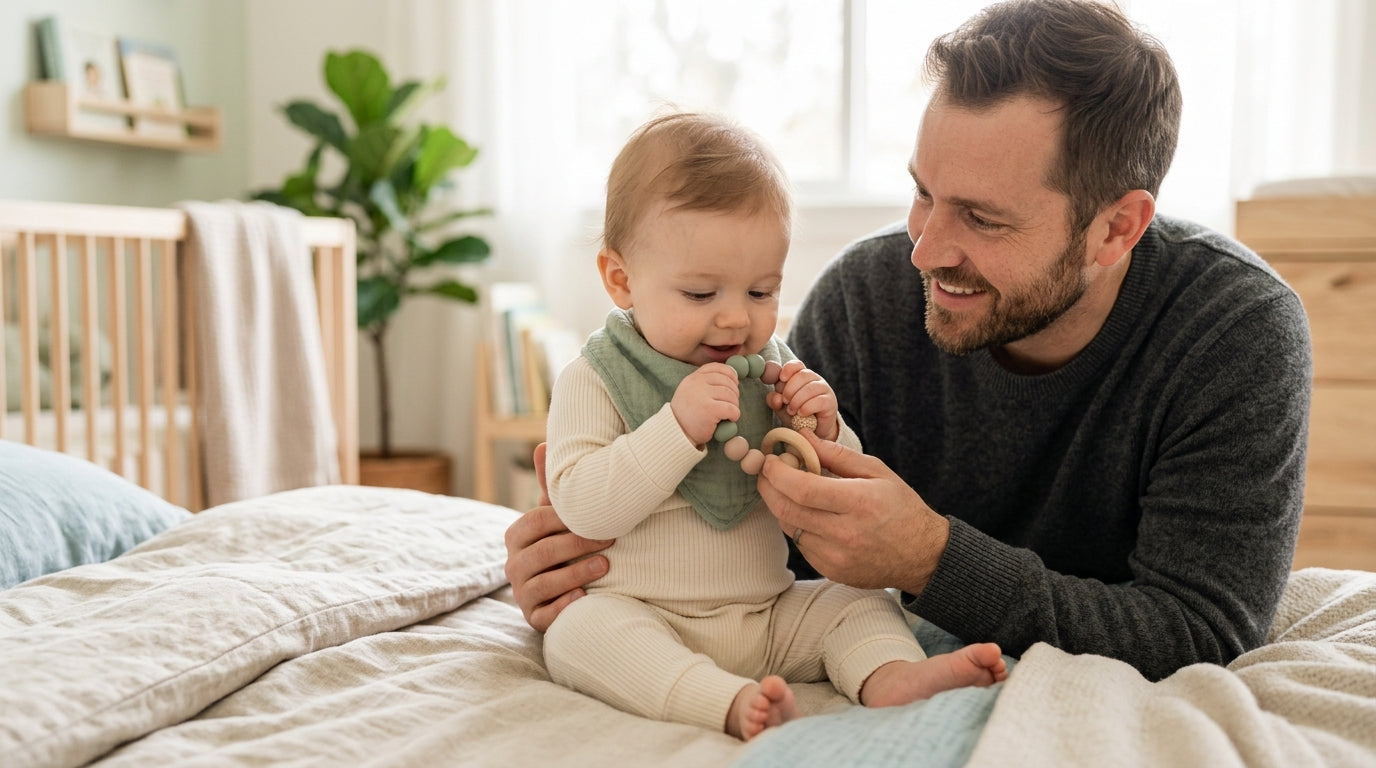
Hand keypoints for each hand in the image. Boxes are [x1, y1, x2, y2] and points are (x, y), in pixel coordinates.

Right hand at [503, 443, 613, 631]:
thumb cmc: (562, 544)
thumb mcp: (555, 516)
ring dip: (576, 572)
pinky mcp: (534, 619)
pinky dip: (564, 606)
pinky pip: (544, 615)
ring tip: (606, 565)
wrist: (565, 589)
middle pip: (540, 552)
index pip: (534, 522)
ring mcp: (522, 594)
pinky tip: (584, 597)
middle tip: (611, 538)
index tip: (597, 514)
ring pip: (543, 583)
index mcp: (516, 537)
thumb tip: (543, 444)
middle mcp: (513, 566)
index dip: (565, 518)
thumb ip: (549, 484)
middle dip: (576, 544)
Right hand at [671, 363, 740, 446]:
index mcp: (693, 378)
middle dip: (734, 393)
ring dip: (734, 405)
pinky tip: (729, 419)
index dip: (730, 374)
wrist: (677, 433)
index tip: (734, 383)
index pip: (716, 367)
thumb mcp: (691, 392)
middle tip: (731, 404)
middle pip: (727, 382)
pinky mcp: (710, 410)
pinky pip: (732, 409)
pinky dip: (734, 415)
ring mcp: (703, 396)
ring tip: (728, 413)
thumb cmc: (688, 415)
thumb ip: (705, 382)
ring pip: (731, 395)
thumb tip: (732, 374)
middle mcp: (696, 384)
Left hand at [756, 430, 948, 594]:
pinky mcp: (830, 570)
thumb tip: (802, 436)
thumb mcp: (877, 471)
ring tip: (786, 489)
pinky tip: (808, 514)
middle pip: (787, 509)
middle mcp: (844, 533)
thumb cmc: (901, 508)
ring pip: (789, 527)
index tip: (770, 460)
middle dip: (768, 487)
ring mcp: (835, 556)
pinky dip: (797, 525)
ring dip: (780, 505)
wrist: (922, 556)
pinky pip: (801, 544)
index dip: (778, 473)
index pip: (803, 489)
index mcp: (858, 503)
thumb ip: (836, 454)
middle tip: (766, 472)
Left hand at [765, 361, 839, 440]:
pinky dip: (806, 408)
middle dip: (790, 389)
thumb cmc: (796, 414)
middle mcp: (815, 379)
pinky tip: (802, 414)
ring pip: (810, 388)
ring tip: (792, 411)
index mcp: (802, 376)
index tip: (781, 379)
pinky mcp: (830, 402)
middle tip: (785, 401)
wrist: (812, 430)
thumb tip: (776, 398)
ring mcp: (824, 389)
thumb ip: (774, 400)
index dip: (788, 369)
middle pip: (803, 375)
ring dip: (797, 401)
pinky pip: (818, 401)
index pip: (797, 365)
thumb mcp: (781, 407)